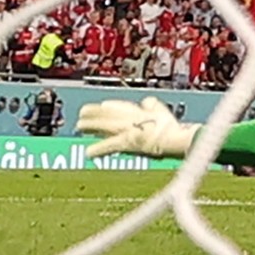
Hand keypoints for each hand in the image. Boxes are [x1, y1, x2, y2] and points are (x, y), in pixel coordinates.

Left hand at [76, 96, 198, 158]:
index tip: (101, 105)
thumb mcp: (163, 111)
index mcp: (140, 112)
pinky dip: (98, 149)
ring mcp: (127, 130)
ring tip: (80, 126)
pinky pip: (109, 145)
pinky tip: (88, 153)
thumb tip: (147, 101)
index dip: (110, 106)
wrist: (174, 138)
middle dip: (94, 112)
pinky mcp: (126, 142)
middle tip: (81, 112)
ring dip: (91, 125)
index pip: (121, 107)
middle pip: (108, 113)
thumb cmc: (173, 128)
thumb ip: (153, 105)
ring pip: (105, 125)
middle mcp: (131, 119)